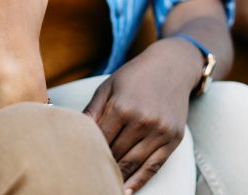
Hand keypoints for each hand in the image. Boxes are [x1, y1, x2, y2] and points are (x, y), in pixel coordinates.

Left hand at [84, 40, 196, 192]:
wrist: (171, 66)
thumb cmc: (134, 76)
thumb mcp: (108, 87)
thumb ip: (92, 111)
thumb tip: (73, 133)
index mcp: (122, 107)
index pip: (99, 139)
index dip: (88, 152)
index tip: (76, 162)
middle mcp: (142, 121)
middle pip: (115, 154)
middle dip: (101, 165)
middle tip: (85, 177)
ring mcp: (160, 131)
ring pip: (133, 163)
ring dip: (118, 176)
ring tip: (102, 186)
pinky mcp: (173, 138)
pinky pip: (154, 166)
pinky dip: (140, 181)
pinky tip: (127, 191)